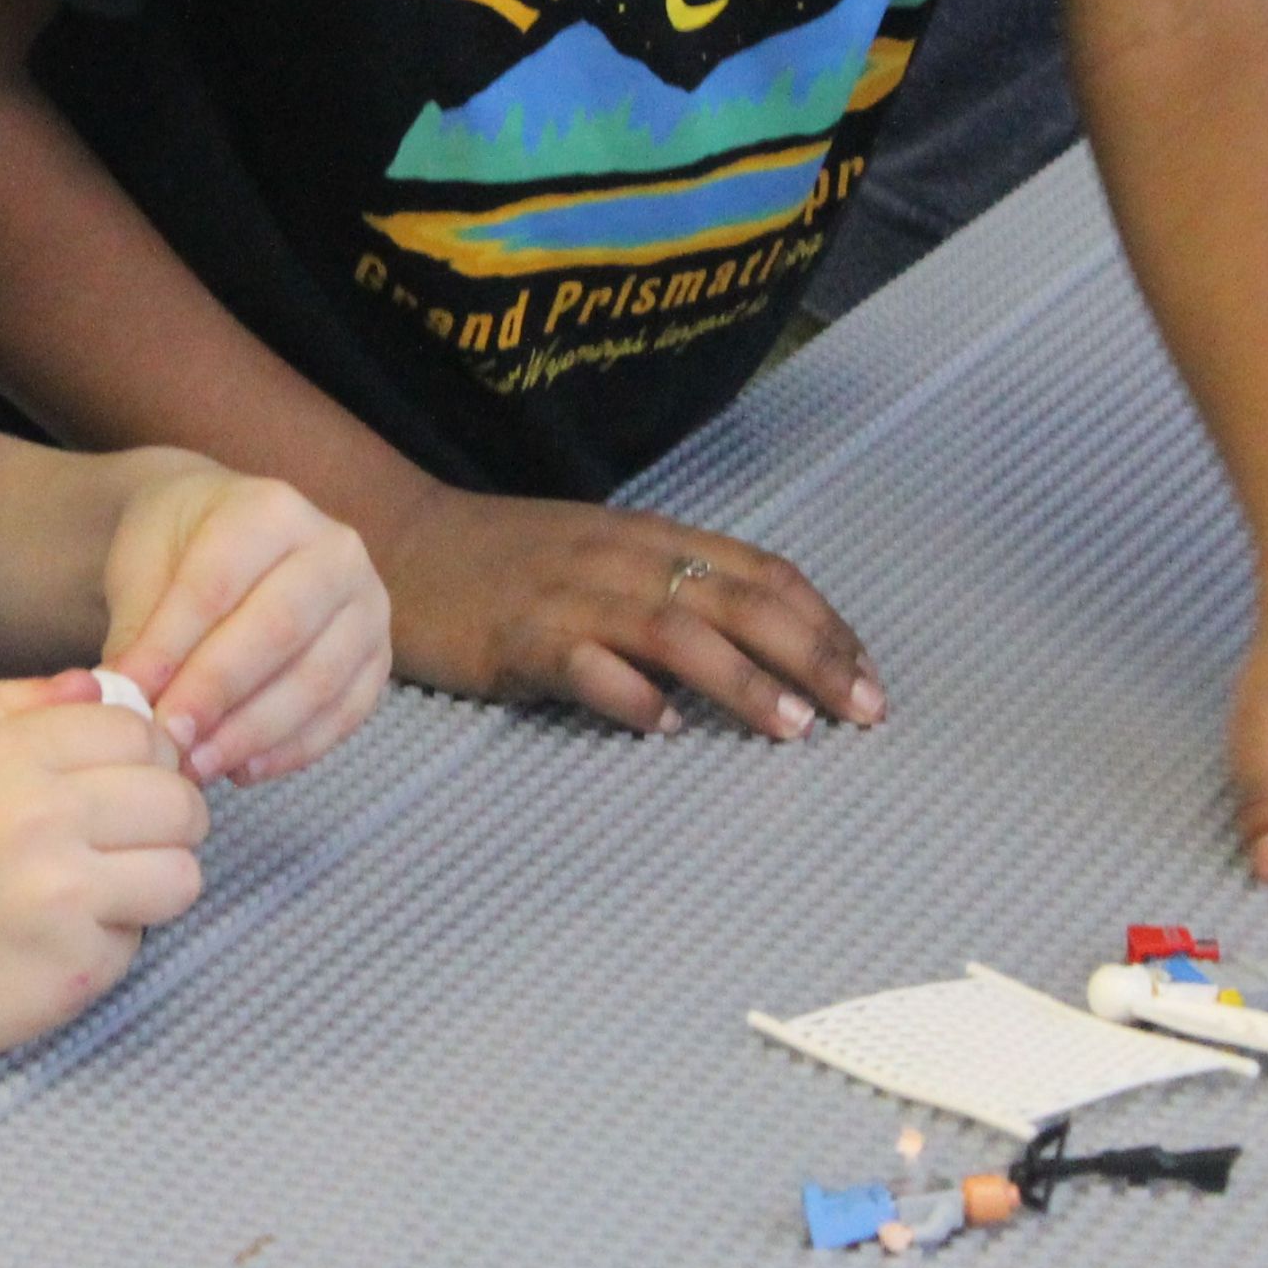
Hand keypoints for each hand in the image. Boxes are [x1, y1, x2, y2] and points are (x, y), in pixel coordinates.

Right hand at [0, 675, 207, 1077]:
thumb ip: (20, 707)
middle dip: (167, 822)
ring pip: (183, 874)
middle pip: (179, 800)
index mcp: (11, 756)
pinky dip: (110, 943)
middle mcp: (45, 816)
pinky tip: (60, 941)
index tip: (127, 784)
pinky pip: (140, 942)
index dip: (145, 759)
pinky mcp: (77, 968)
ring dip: (154, 885)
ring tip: (106, 892)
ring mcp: (65, 896)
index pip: (139, 732)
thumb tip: (100, 684)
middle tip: (129, 842)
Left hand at [99, 462, 391, 785]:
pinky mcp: (377, 659)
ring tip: (196, 765)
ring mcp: (367, 606)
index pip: (217, 585)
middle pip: (277, 630)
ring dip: (252, 734)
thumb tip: (123, 702)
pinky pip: (342, 714)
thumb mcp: (143, 570)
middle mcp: (335, 550)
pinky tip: (241, 770)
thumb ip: (139, 634)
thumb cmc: (180, 552)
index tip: (129, 698)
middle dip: (216, 694)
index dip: (172, 648)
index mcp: (269, 509)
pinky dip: (291, 751)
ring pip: (316, 680)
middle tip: (167, 740)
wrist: (227, 539)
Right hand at [373, 486, 881, 740]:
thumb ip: (672, 589)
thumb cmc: (505, 562)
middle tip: (864, 712)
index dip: (826, 625)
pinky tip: (662, 728)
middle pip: (738, 601)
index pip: (763, 573)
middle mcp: (620, 560)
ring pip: (675, 630)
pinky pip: (583, 665)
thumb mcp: (602, 556)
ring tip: (793, 728)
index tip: (870, 679)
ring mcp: (568, 596)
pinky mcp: (517, 637)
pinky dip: (629, 694)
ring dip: (743, 679)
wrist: (397, 546)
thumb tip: (761, 646)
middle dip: (813, 656)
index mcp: (650, 538)